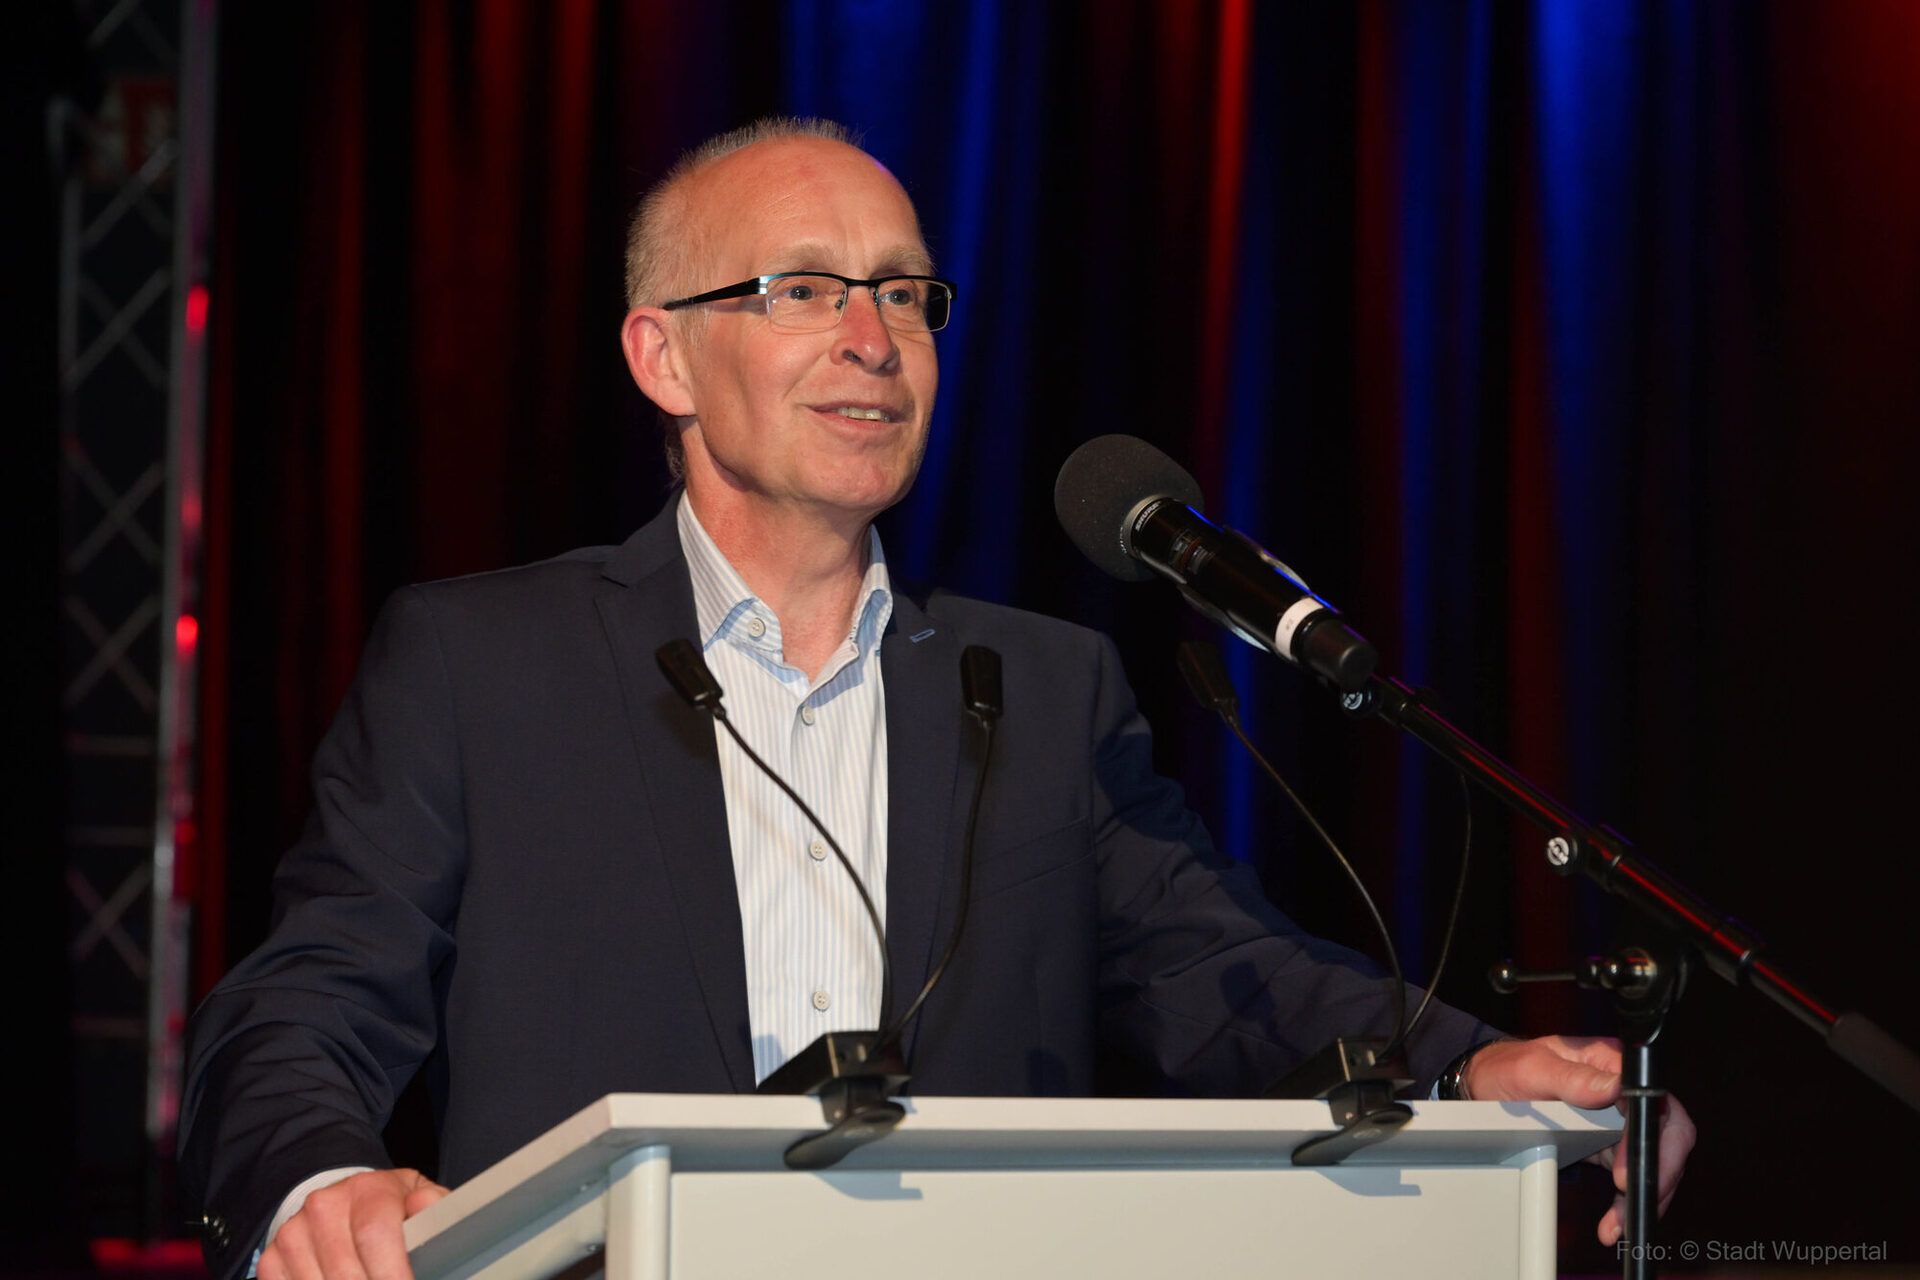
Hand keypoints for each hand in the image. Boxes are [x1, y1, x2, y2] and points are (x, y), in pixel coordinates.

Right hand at [258, 1168, 449, 1279]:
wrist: (342, 1201)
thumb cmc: (387, 1207)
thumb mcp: (417, 1198)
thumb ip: (433, 1206)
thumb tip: (423, 1206)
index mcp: (367, 1190)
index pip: (374, 1235)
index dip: (392, 1272)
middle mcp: (324, 1207)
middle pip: (346, 1272)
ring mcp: (294, 1233)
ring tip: (370, 1279)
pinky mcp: (273, 1258)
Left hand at [1462, 1034, 1696, 1245]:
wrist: (1488, 1083)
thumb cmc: (1508, 1068)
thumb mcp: (1532, 1071)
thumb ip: (1572, 1079)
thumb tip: (1613, 1088)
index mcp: (1612, 1064)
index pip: (1654, 1104)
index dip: (1651, 1142)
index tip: (1624, 1174)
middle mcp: (1623, 1091)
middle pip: (1665, 1136)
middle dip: (1656, 1177)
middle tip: (1629, 1206)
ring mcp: (1618, 1118)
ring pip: (1651, 1161)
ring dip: (1641, 1196)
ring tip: (1617, 1224)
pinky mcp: (1609, 1141)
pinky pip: (1630, 1173)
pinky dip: (1625, 1199)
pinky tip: (1613, 1221)